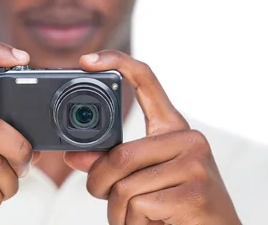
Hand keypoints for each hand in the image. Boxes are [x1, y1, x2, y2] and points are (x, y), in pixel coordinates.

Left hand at [64, 51, 240, 224]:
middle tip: (110, 202)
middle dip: (100, 186)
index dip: (116, 62)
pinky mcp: (194, 194)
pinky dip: (132, 224)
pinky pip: (138, 206)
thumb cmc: (177, 209)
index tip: (86, 60)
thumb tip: (72, 156)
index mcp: (173, 129)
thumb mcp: (142, 179)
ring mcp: (195, 164)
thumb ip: (110, 164)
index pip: (146, 80)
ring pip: (124, 186)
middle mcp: (188, 139)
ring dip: (118, 213)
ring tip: (141, 219)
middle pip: (119, 156)